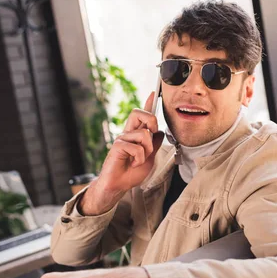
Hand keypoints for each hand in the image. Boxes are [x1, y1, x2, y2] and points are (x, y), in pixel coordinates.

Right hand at [80, 92, 164, 214]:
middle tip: (151, 135)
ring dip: (147, 150)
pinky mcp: (117, 146)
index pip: (142, 116)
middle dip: (151, 120)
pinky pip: (136, 147)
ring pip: (143, 134)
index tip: (152, 92)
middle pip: (138, 113)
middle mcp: (128, 133)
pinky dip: (139, 159)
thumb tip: (159, 132)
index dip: (148, 103)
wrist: (119, 185)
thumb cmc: (132, 172)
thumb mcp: (149, 157)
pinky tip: (132, 164)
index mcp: (136, 135)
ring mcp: (122, 139)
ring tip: (139, 160)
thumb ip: (154, 145)